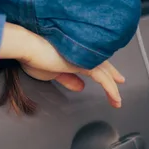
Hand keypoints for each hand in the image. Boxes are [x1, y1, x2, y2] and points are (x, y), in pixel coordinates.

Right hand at [0, 23, 124, 107]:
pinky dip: (110, 89)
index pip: (92, 59)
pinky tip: (115, 97)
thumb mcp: (51, 72)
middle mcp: (80, 52)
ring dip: (112, 88)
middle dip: (112, 76)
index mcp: (73, 51)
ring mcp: (83, 56)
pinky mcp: (83, 63)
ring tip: (117, 100)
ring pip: (104, 72)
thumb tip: (81, 86)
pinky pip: (102, 78)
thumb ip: (68, 79)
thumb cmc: (33, 56)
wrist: (28, 47)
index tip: (111, 75)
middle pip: (102, 64)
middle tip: (120, 82)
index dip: (103, 68)